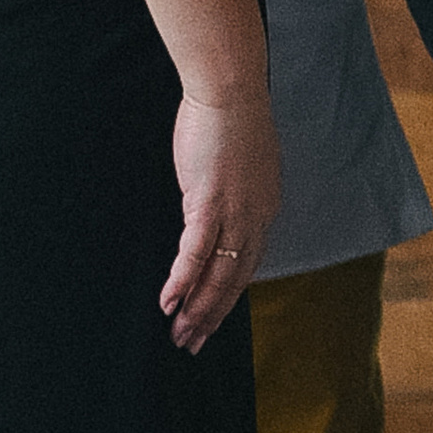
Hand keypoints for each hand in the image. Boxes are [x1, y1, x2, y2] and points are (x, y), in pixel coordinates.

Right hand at [159, 80, 282, 348]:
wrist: (230, 89)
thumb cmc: (231, 119)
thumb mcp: (240, 165)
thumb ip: (234, 192)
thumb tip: (218, 205)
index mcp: (264, 211)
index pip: (247, 266)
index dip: (227, 298)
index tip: (211, 320)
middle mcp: (255, 219)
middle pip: (234, 280)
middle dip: (212, 316)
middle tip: (192, 343)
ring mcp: (234, 213)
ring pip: (217, 274)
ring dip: (197, 309)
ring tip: (180, 334)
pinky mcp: (209, 202)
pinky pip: (195, 253)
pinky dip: (182, 280)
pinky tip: (168, 302)